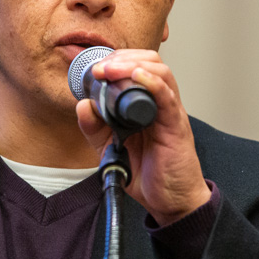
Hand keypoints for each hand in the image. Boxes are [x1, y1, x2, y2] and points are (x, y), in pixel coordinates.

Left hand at [75, 50, 210, 224]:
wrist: (171, 200)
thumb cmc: (150, 173)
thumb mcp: (111, 149)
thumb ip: (95, 129)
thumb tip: (83, 106)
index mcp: (145, 104)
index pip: (135, 67)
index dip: (115, 61)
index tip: (93, 68)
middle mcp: (160, 103)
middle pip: (149, 61)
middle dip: (122, 58)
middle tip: (100, 68)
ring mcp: (170, 112)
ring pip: (160, 72)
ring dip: (133, 65)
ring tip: (111, 70)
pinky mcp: (176, 125)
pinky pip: (168, 97)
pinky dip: (153, 82)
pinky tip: (138, 77)